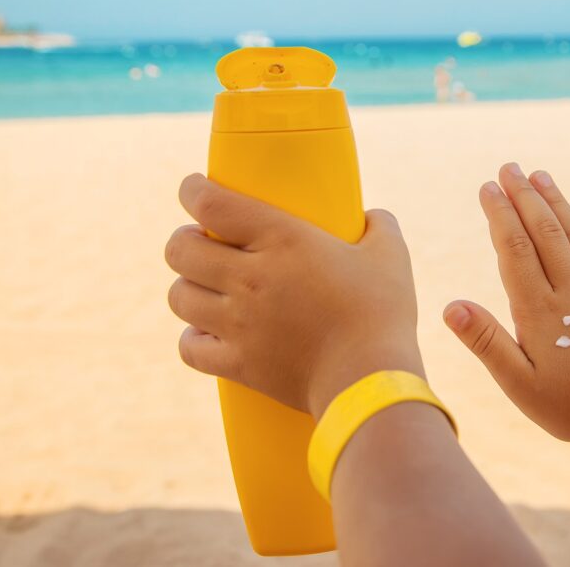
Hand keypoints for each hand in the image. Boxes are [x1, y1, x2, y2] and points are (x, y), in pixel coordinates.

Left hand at [165, 174, 423, 416]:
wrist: (370, 380)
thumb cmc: (382, 313)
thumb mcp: (391, 255)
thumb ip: (380, 225)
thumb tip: (371, 217)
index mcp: (282, 239)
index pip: (212, 204)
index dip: (192, 190)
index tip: (192, 188)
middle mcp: (250, 277)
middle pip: (180, 250)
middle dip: (183, 241)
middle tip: (202, 242)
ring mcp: (238, 323)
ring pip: (179, 296)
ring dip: (187, 286)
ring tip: (204, 286)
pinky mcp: (238, 364)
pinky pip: (189, 348)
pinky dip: (193, 338)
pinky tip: (207, 332)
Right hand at [443, 163, 569, 445]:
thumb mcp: (520, 385)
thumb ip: (487, 342)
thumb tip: (451, 306)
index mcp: (538, 310)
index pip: (514, 250)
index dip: (500, 216)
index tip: (487, 187)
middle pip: (544, 234)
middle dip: (525, 197)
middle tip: (510, 167)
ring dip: (558, 205)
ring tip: (542, 176)